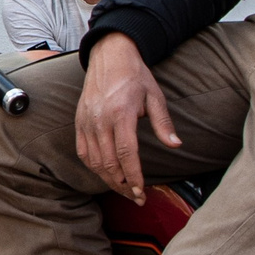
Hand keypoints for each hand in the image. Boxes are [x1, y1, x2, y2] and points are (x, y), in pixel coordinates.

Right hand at [75, 32, 179, 202]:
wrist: (109, 56)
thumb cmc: (135, 76)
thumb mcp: (155, 96)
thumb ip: (163, 123)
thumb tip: (176, 145)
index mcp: (121, 113)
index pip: (126, 154)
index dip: (134, 177)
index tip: (140, 193)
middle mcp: (100, 120)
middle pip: (109, 163)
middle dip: (123, 185)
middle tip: (136, 198)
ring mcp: (86, 122)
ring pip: (95, 162)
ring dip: (109, 180)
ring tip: (124, 189)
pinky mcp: (79, 122)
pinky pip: (84, 152)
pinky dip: (94, 167)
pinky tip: (106, 174)